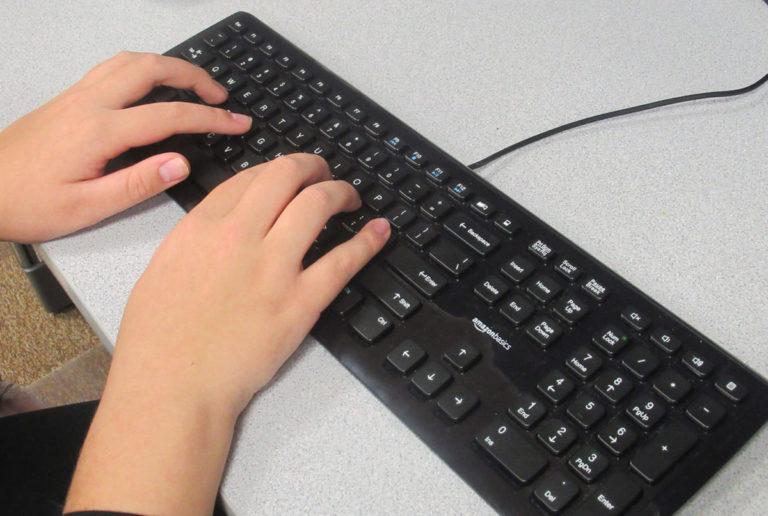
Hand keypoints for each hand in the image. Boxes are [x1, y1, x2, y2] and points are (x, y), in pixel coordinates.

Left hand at [0, 51, 251, 242]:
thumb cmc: (28, 204)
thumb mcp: (86, 207)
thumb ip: (138, 184)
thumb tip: (181, 162)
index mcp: (99, 132)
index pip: (169, 115)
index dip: (210, 119)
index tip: (238, 122)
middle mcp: (89, 103)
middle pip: (151, 69)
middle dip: (194, 76)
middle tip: (221, 95)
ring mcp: (76, 96)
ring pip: (130, 60)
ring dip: (168, 65)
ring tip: (194, 84)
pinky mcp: (68, 98)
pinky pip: (113, 67)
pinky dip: (143, 67)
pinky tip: (151, 84)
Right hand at [64, 154, 390, 514]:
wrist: (172, 386)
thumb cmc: (157, 338)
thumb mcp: (163, 268)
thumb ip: (197, 239)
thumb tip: (224, 227)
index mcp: (202, 226)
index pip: (250, 177)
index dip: (277, 169)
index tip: (288, 176)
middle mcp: (240, 236)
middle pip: (287, 176)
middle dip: (312, 166)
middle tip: (323, 173)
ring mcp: (273, 267)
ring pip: (318, 204)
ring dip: (341, 192)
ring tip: (350, 197)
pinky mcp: (300, 302)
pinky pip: (344, 261)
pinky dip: (368, 241)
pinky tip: (380, 231)